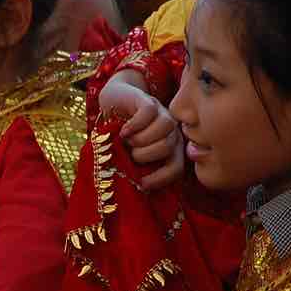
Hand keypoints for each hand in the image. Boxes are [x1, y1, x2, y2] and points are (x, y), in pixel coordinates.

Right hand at [98, 76, 184, 191]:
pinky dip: (134, 125)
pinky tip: (123, 130)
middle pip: (168, 146)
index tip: (142, 183)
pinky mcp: (149, 101)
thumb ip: (137, 171)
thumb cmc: (122, 137)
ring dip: (140, 139)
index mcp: (170, 149)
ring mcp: (162, 114)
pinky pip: (148, 113)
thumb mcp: (128, 157)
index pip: (176, 168)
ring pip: (164, 127)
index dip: (160, 178)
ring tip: (126, 140)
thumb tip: (137, 189)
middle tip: (130, 152)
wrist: (114, 104)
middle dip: (145, 154)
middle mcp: (171, 132)